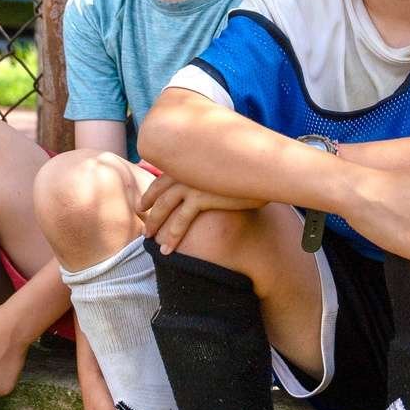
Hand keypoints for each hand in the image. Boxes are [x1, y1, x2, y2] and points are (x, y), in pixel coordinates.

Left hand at [141, 175, 266, 254]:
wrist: (267, 168)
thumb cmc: (252, 167)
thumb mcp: (228, 165)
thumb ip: (214, 171)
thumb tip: (213, 179)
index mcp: (191, 159)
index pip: (164, 176)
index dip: (152, 191)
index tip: (144, 203)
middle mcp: (187, 167)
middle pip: (160, 191)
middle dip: (149, 208)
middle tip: (143, 221)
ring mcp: (192, 181)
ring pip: (165, 206)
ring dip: (155, 224)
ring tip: (149, 240)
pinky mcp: (201, 196)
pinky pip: (180, 220)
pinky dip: (172, 237)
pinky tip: (166, 251)